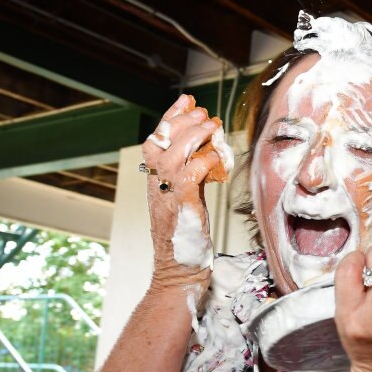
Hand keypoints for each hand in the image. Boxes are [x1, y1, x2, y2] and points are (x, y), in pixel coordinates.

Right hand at [139, 94, 220, 291]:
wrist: (179, 272)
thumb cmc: (186, 238)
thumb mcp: (187, 199)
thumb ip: (192, 175)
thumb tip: (206, 152)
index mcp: (154, 181)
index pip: (156, 140)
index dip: (170, 117)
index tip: (186, 100)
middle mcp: (156, 185)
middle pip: (160, 141)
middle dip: (181, 120)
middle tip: (202, 111)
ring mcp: (167, 195)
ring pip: (172, 154)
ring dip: (193, 136)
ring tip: (211, 126)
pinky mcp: (183, 206)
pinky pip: (190, 176)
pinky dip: (204, 162)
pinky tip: (217, 158)